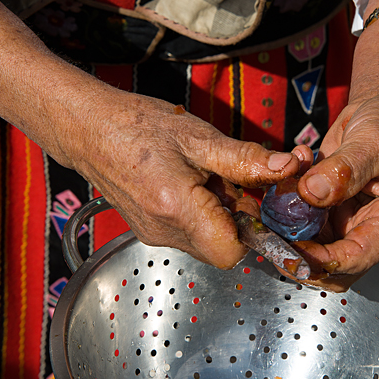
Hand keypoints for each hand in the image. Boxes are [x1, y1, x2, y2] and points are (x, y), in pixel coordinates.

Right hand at [66, 92, 300, 268]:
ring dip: (221, 216)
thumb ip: (246, 159)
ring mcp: (155, 235)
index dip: (252, 230)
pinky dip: (202, 215)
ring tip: (206, 179)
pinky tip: (192, 185)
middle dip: (239, 220)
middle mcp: (164, 232)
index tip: (253, 200)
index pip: (231, 251)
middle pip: (223, 248)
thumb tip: (288, 168)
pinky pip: (191, 235)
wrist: (90, 130)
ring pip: (208, 242)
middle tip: (230, 183)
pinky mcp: (151, 232)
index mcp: (177, 208)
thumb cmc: (141, 127)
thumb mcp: (201, 137)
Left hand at [287, 84, 378, 284]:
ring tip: (276, 200)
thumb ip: (344, 169)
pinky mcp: (335, 209)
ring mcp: (355, 219)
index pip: (361, 255)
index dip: (323, 260)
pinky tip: (290, 179)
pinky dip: (290, 208)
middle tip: (270, 238)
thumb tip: (310, 193)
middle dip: (302, 256)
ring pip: (317, 246)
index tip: (291, 251)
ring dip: (292, 230)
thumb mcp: (375, 140)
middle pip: (338, 264)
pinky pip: (307, 222)